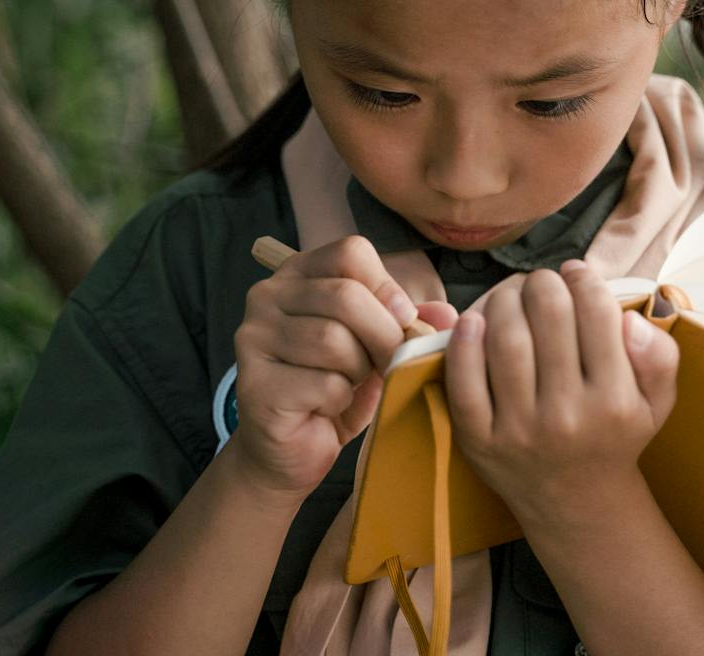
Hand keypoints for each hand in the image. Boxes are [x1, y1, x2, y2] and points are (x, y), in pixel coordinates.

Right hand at [229, 236, 457, 500]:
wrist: (291, 450)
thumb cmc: (334, 390)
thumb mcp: (376, 347)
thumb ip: (409, 324)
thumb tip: (450, 316)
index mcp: (297, 274)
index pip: (350, 253)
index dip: (387, 288)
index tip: (402, 320)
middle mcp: (267, 297)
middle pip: (345, 296)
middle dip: (383, 335)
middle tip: (389, 363)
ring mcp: (253, 338)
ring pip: (333, 340)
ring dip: (359, 370)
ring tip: (350, 385)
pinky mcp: (254, 384)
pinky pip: (324, 384)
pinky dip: (341, 401)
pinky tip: (327, 408)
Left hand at [443, 259, 678, 522]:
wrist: (577, 504)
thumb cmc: (615, 437)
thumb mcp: (656, 404)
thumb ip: (659, 358)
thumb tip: (631, 320)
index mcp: (614, 402)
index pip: (596, 313)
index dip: (584, 279)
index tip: (576, 273)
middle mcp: (567, 416)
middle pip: (548, 315)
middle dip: (544, 282)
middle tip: (542, 282)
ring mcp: (519, 429)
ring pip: (506, 338)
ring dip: (504, 298)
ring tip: (512, 294)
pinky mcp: (480, 441)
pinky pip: (464, 380)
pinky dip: (464, 342)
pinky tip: (475, 320)